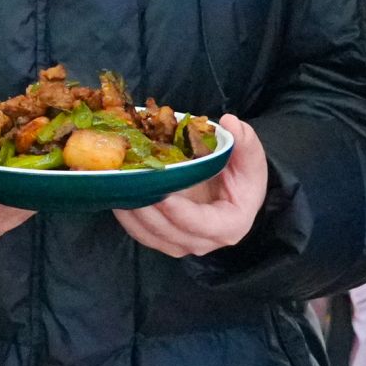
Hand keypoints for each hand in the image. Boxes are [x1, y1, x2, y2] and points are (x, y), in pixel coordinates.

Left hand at [116, 114, 269, 258]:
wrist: (232, 188)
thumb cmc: (241, 174)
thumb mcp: (249, 156)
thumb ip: (244, 140)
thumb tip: (230, 123)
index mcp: (230, 225)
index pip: (203, 225)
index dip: (181, 213)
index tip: (163, 195)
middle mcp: (205, 241)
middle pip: (171, 233)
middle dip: (148, 211)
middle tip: (131, 185)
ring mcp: (182, 243)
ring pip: (151, 235)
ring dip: (132, 213)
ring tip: (119, 187)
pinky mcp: (163, 238)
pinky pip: (141, 233)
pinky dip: (127, 217)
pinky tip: (117, 193)